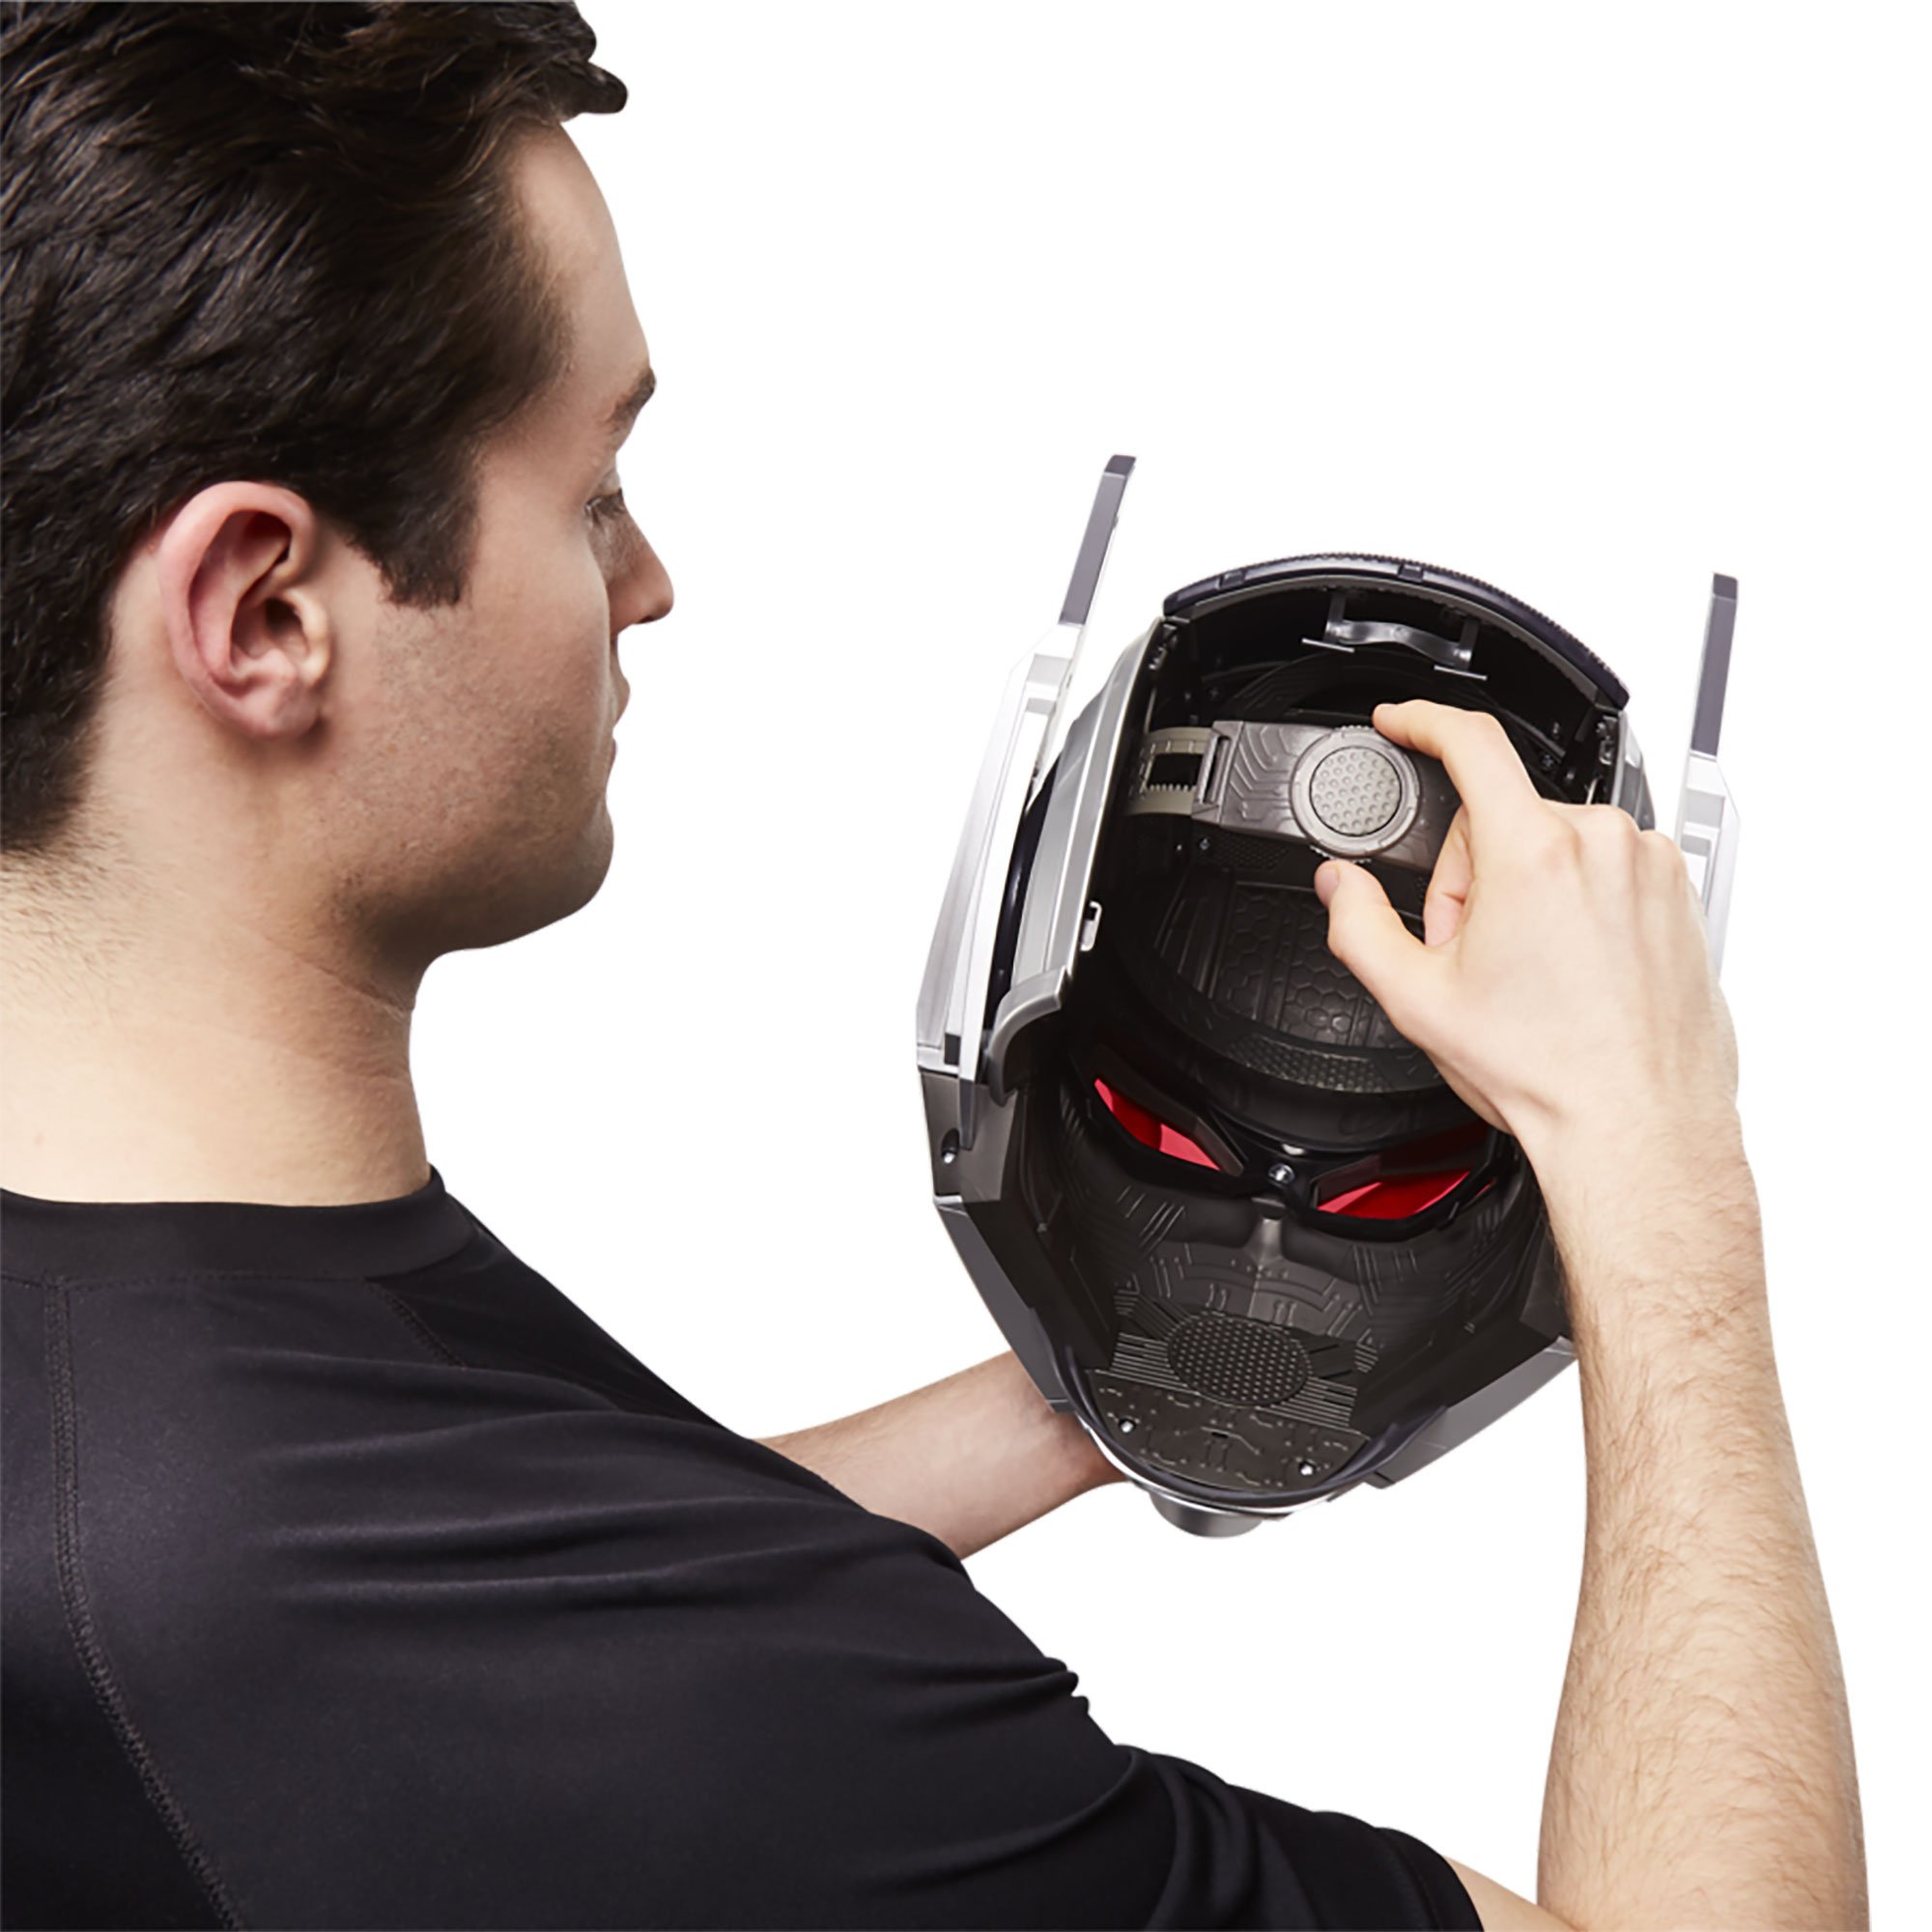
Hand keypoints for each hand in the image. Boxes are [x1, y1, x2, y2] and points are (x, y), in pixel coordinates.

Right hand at [1310, 699, 1739, 1156]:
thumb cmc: (1550, 1073)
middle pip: (1505, 818)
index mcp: (1533, 854)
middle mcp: (1602, 843)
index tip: (1401, 722)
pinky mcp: (1676, 891)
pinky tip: (1569, 970)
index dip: (1422, 721)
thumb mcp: (1417, 1000)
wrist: (1638, 1126)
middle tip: (1473, 953)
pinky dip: (1577, 903)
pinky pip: (1605, 868)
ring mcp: (1648, 865)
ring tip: (1527, 970)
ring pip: (1556, 843)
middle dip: (1473, 875)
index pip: (1471, 743)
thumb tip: (1341, 886)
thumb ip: (1359, 925)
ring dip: (1527, 889)